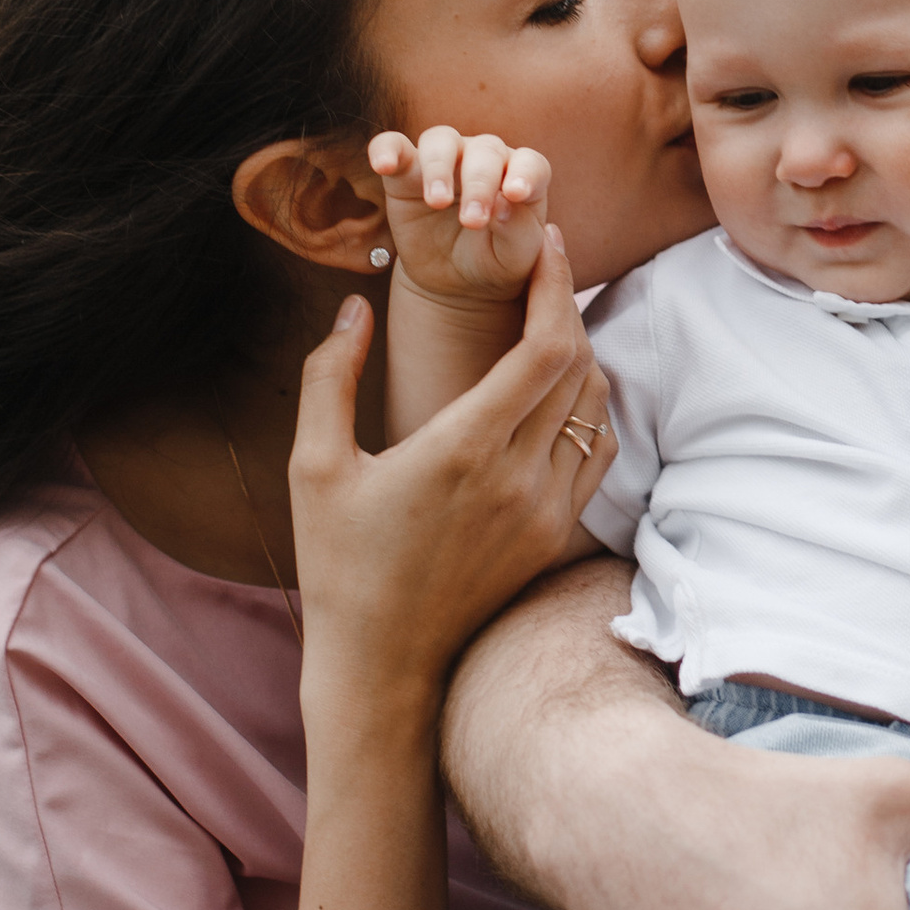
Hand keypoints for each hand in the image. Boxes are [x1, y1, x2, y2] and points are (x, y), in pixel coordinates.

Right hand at [289, 234, 614, 721]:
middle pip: (581, 365)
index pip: (547, 346)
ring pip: (596, 408)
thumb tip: (354, 305)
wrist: (382, 664)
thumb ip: (330, 375)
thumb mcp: (314, 465)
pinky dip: (588, 409)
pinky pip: (596, 453)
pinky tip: (557, 390)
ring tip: (546, 322)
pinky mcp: (555, 536)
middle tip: (541, 270)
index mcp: (463, 448)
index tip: (543, 244)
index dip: (555, 283)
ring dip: (582, 355)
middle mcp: (519, 477)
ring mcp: (546, 511)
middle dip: (567, 305)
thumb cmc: (338, 563)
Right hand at [368, 126, 551, 318]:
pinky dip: (386, 150)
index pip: (529, 163)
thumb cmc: (494, 262)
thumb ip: (517, 230)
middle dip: (479, 183)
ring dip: (439, 167)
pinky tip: (383, 165)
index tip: (516, 195)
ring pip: (441, 140)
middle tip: (472, 222)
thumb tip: (505, 204)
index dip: (525, 174)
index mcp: (521, 176)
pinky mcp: (406, 171)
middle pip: (485, 151)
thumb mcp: (514, 257)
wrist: (454, 282)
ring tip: (437, 202)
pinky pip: (392, 146)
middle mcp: (485, 158)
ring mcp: (445, 160)